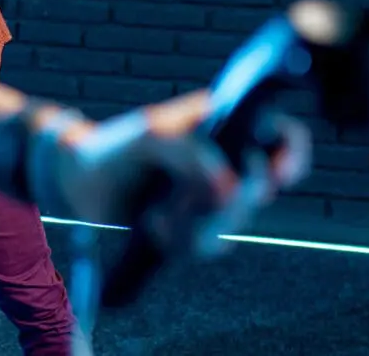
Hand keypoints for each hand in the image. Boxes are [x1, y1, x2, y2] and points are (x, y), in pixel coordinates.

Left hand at [56, 89, 310, 255]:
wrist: (77, 176)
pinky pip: (205, 243)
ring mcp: (209, 197)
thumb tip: (224, 179)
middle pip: (258, 190)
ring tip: (156, 219)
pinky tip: (152, 229)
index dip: (290, 156)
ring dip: (197, 226)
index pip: (281, 139)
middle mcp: (224, 162)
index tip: (277, 172)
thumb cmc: (116, 143)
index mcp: (223, 125)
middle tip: (197, 199)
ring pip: (231, 224)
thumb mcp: (147, 134)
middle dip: (228, 203)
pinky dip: (181, 240)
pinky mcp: (191, 226)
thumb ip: (185, 148)